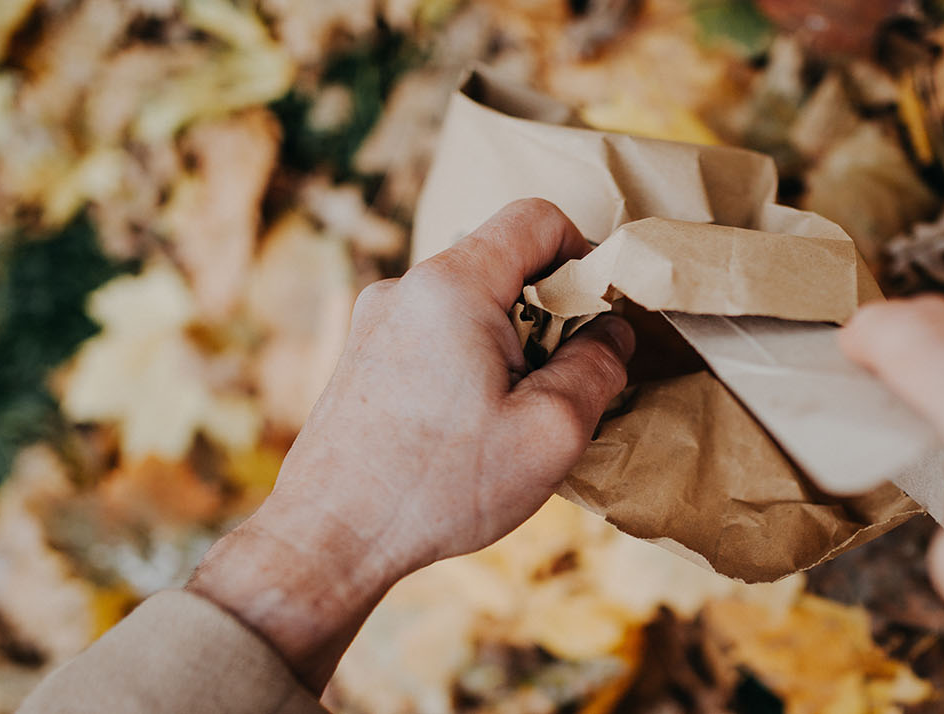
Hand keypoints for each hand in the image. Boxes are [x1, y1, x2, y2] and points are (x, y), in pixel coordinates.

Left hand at [188, 199, 633, 689]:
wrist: (329, 539)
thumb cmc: (440, 488)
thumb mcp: (551, 432)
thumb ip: (598, 367)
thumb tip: (613, 331)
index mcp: (453, 286)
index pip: (535, 219)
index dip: (585, 252)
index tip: (601, 311)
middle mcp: (405, 288)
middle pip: (501, 263)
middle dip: (547, 313)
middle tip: (564, 381)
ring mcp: (374, 321)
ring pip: (467, 304)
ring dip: (507, 345)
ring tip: (513, 417)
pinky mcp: (360, 357)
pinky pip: (434, 336)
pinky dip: (468, 365)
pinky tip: (470, 431)